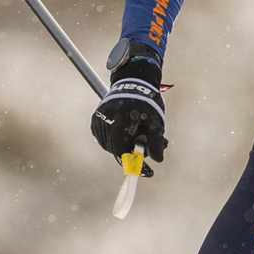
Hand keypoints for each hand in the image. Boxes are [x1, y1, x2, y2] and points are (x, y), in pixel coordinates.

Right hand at [91, 53, 166, 170]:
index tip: (146, 171)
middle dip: (130, 152)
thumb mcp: (155, 121)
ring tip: (135, 134)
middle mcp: (106, 119)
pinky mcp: (94, 120)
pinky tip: (124, 131)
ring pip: (109, 145)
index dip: (131, 162)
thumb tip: (158, 160)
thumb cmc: (146, 102)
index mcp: (121, 119)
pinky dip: (114, 140)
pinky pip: (103, 139)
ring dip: (122, 146)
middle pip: (115, 149)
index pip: (120, 149)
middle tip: (144, 146)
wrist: (132, 83)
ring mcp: (98, 120)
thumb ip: (156, 141)